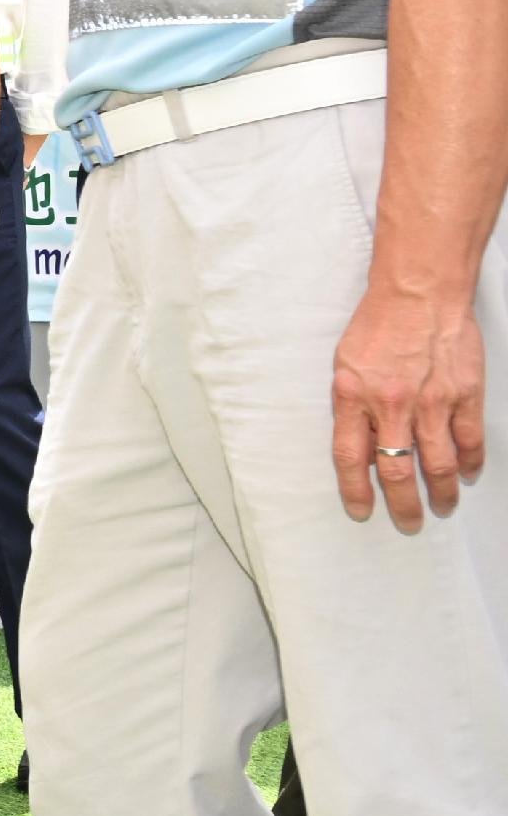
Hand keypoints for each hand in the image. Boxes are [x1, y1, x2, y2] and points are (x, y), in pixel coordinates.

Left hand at [330, 280, 488, 528]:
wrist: (419, 293)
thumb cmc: (378, 325)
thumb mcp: (345, 365)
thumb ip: (352, 406)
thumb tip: (362, 445)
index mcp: (353, 397)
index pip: (349, 458)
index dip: (355, 491)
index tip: (361, 512)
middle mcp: (392, 405)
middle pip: (396, 471)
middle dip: (403, 505)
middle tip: (409, 522)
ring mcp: (432, 402)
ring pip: (439, 464)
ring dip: (442, 492)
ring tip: (442, 507)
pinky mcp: (465, 395)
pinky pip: (469, 441)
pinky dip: (470, 463)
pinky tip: (467, 475)